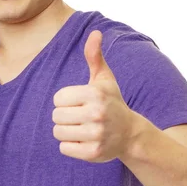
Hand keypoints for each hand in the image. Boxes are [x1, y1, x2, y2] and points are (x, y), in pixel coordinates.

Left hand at [52, 30, 137, 162]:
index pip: (58, 98)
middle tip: (81, 117)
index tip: (80, 103)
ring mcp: (96, 135)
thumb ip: (95, 56)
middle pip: (56, 116)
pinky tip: (84, 140)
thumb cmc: (112, 102)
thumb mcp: (104, 79)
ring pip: (58, 132)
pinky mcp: (93, 153)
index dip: (65, 101)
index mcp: (95, 94)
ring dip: (66, 131)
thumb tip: (95, 32)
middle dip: (65, 116)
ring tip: (81, 128)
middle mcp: (96, 114)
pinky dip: (70, 145)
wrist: (130, 133)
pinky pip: (64, 148)